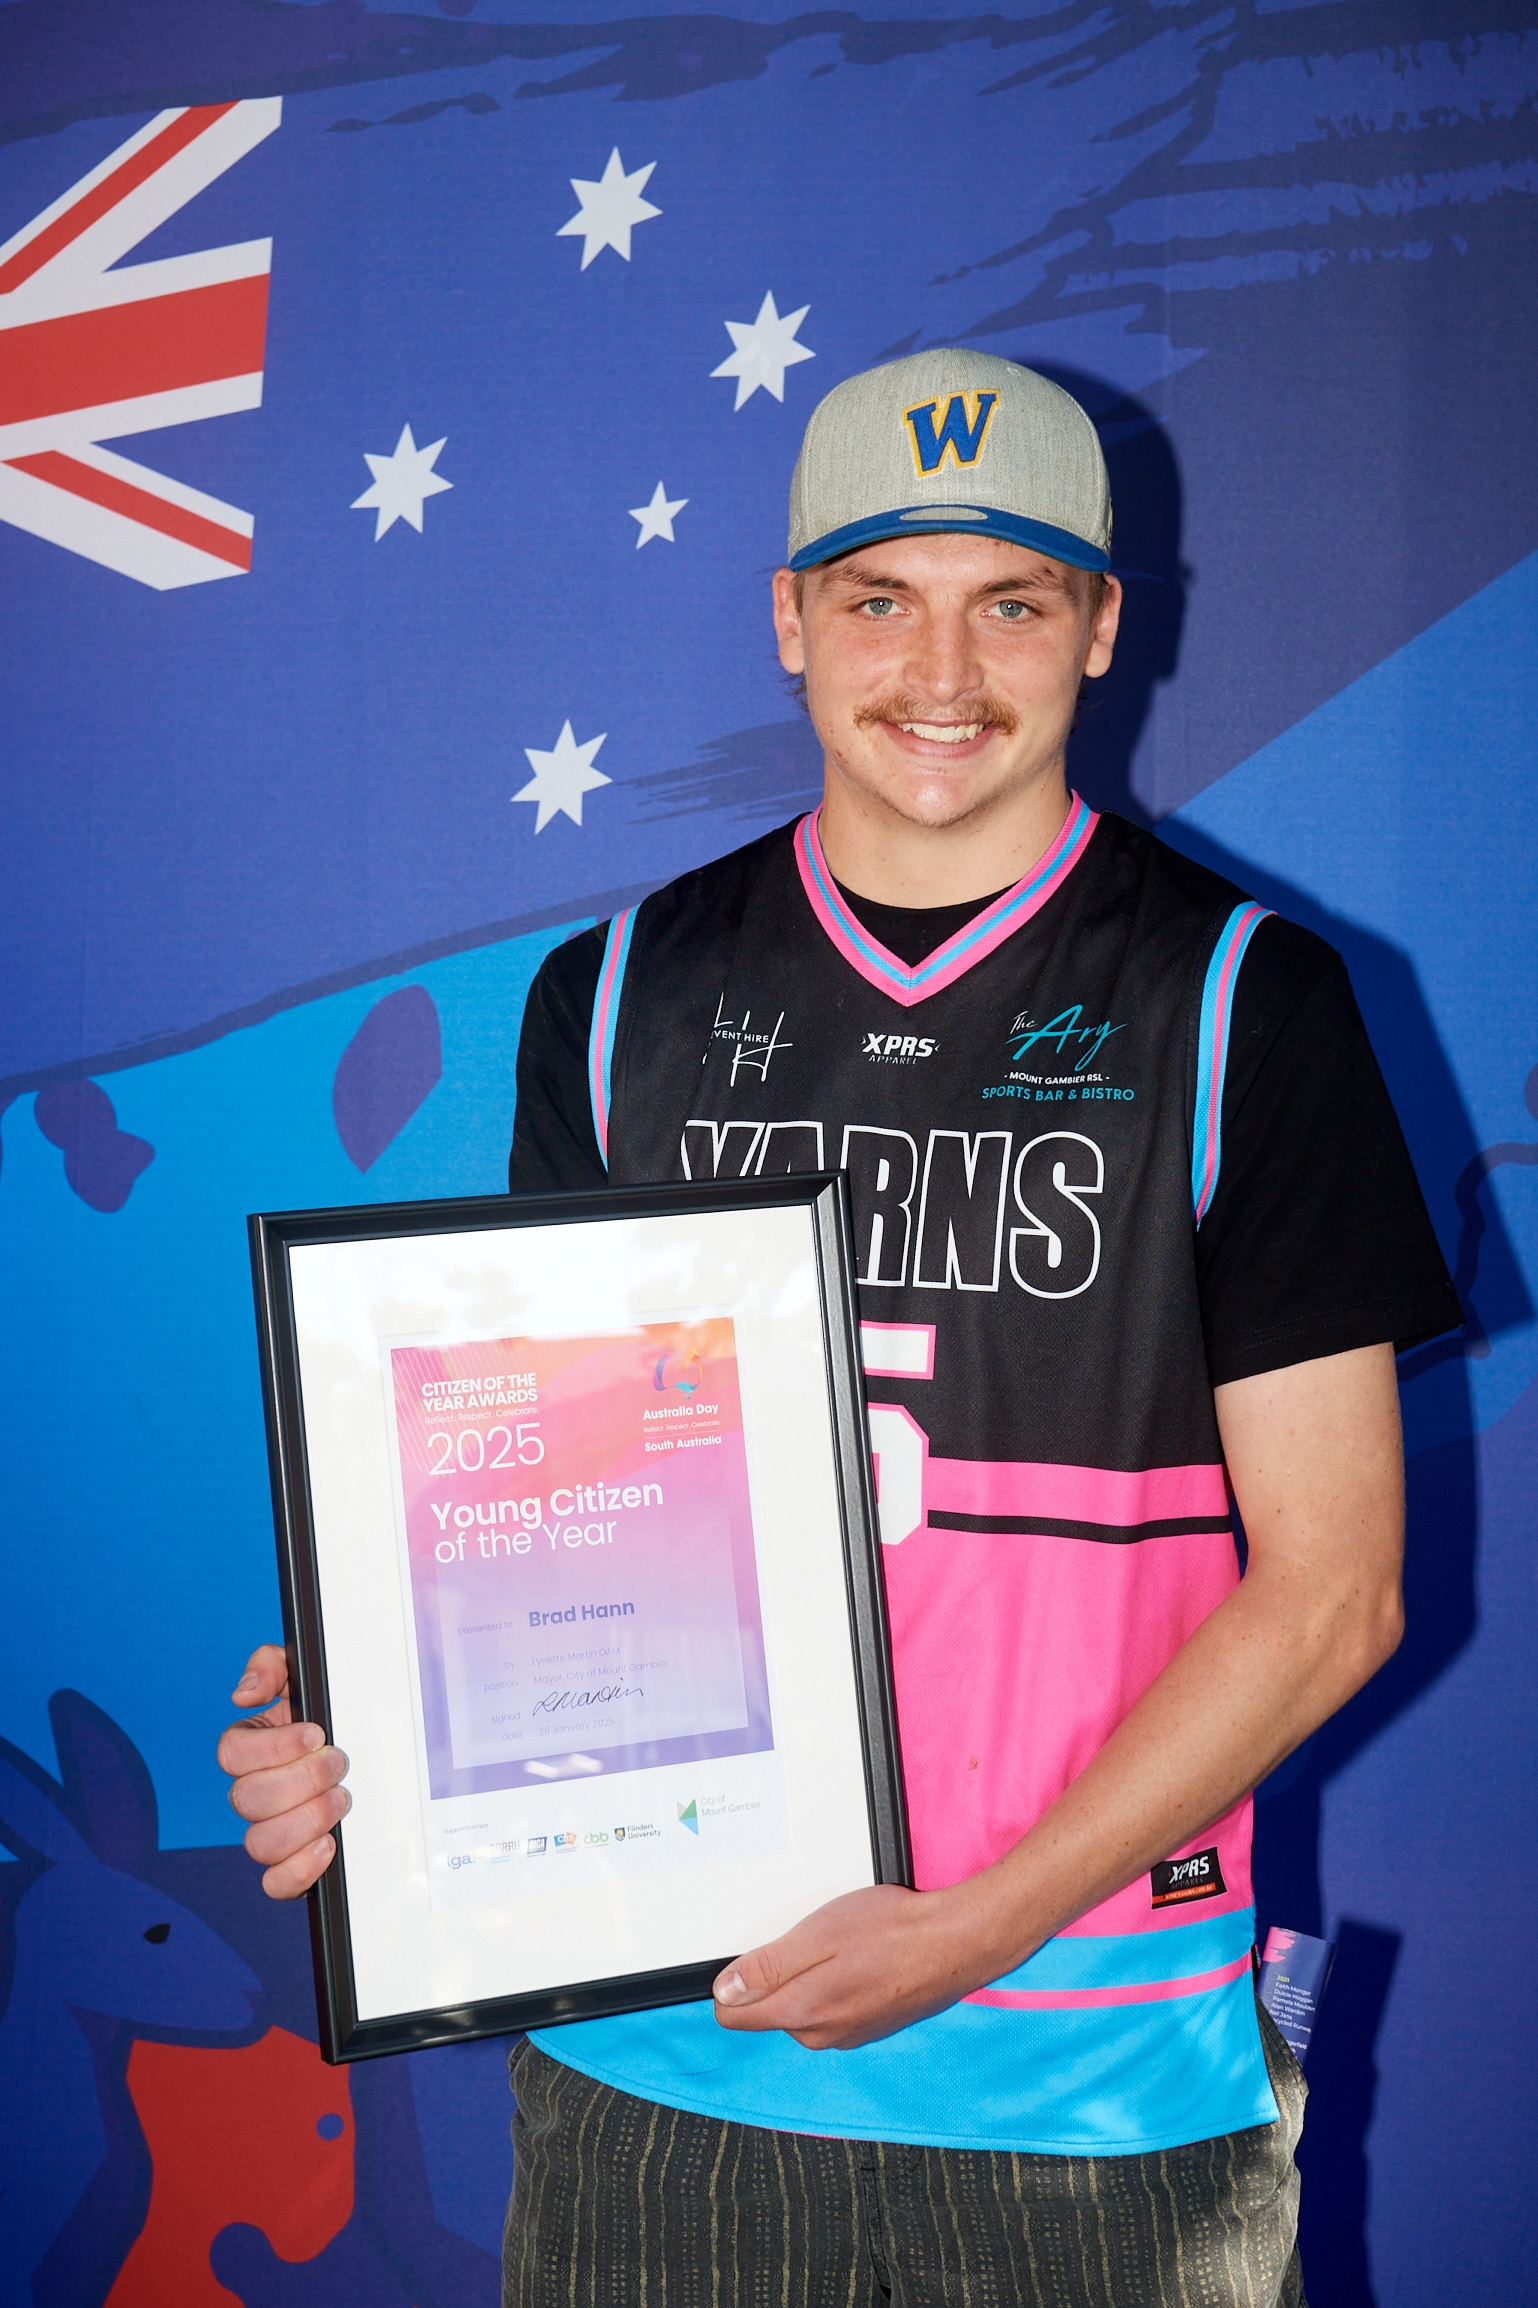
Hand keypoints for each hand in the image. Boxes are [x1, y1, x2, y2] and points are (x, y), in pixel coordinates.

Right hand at [216, 1643, 349, 1899]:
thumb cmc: (329, 1714)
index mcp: (251, 1749)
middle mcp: (253, 1793)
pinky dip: (300, 1870)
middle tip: (339, 1764)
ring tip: (341, 1800)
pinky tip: (329, 1845)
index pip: (232, 1753)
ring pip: (259, 1844)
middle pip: (247, 1800)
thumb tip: (243, 1694)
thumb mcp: (305, 1676)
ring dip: (305, 1821)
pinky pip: (276, 1884)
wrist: (367, 1753)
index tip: (316, 1733)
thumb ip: (272, 1664)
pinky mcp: (291, 1867)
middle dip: (301, 1781)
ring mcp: (270, 1831)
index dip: (273, 1746)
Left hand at [711, 1882, 1010, 2050]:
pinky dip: (838, 1984)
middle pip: (770, 2010)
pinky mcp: (871, 2028)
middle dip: (778, 1975)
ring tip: (843, 1944)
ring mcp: (849, 2035)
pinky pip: (834, 2009)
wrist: (956, 1942)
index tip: (750, 1955)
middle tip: (810, 1937)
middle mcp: (821, 2035)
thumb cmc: (891, 1931)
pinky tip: (863, 1958)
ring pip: (803, 2009)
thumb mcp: (818, 1935)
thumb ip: (768, 1968)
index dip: (732, 1982)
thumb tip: (725, 1992)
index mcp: (801, 2013)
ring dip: (811, 1978)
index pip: (735, 2016)